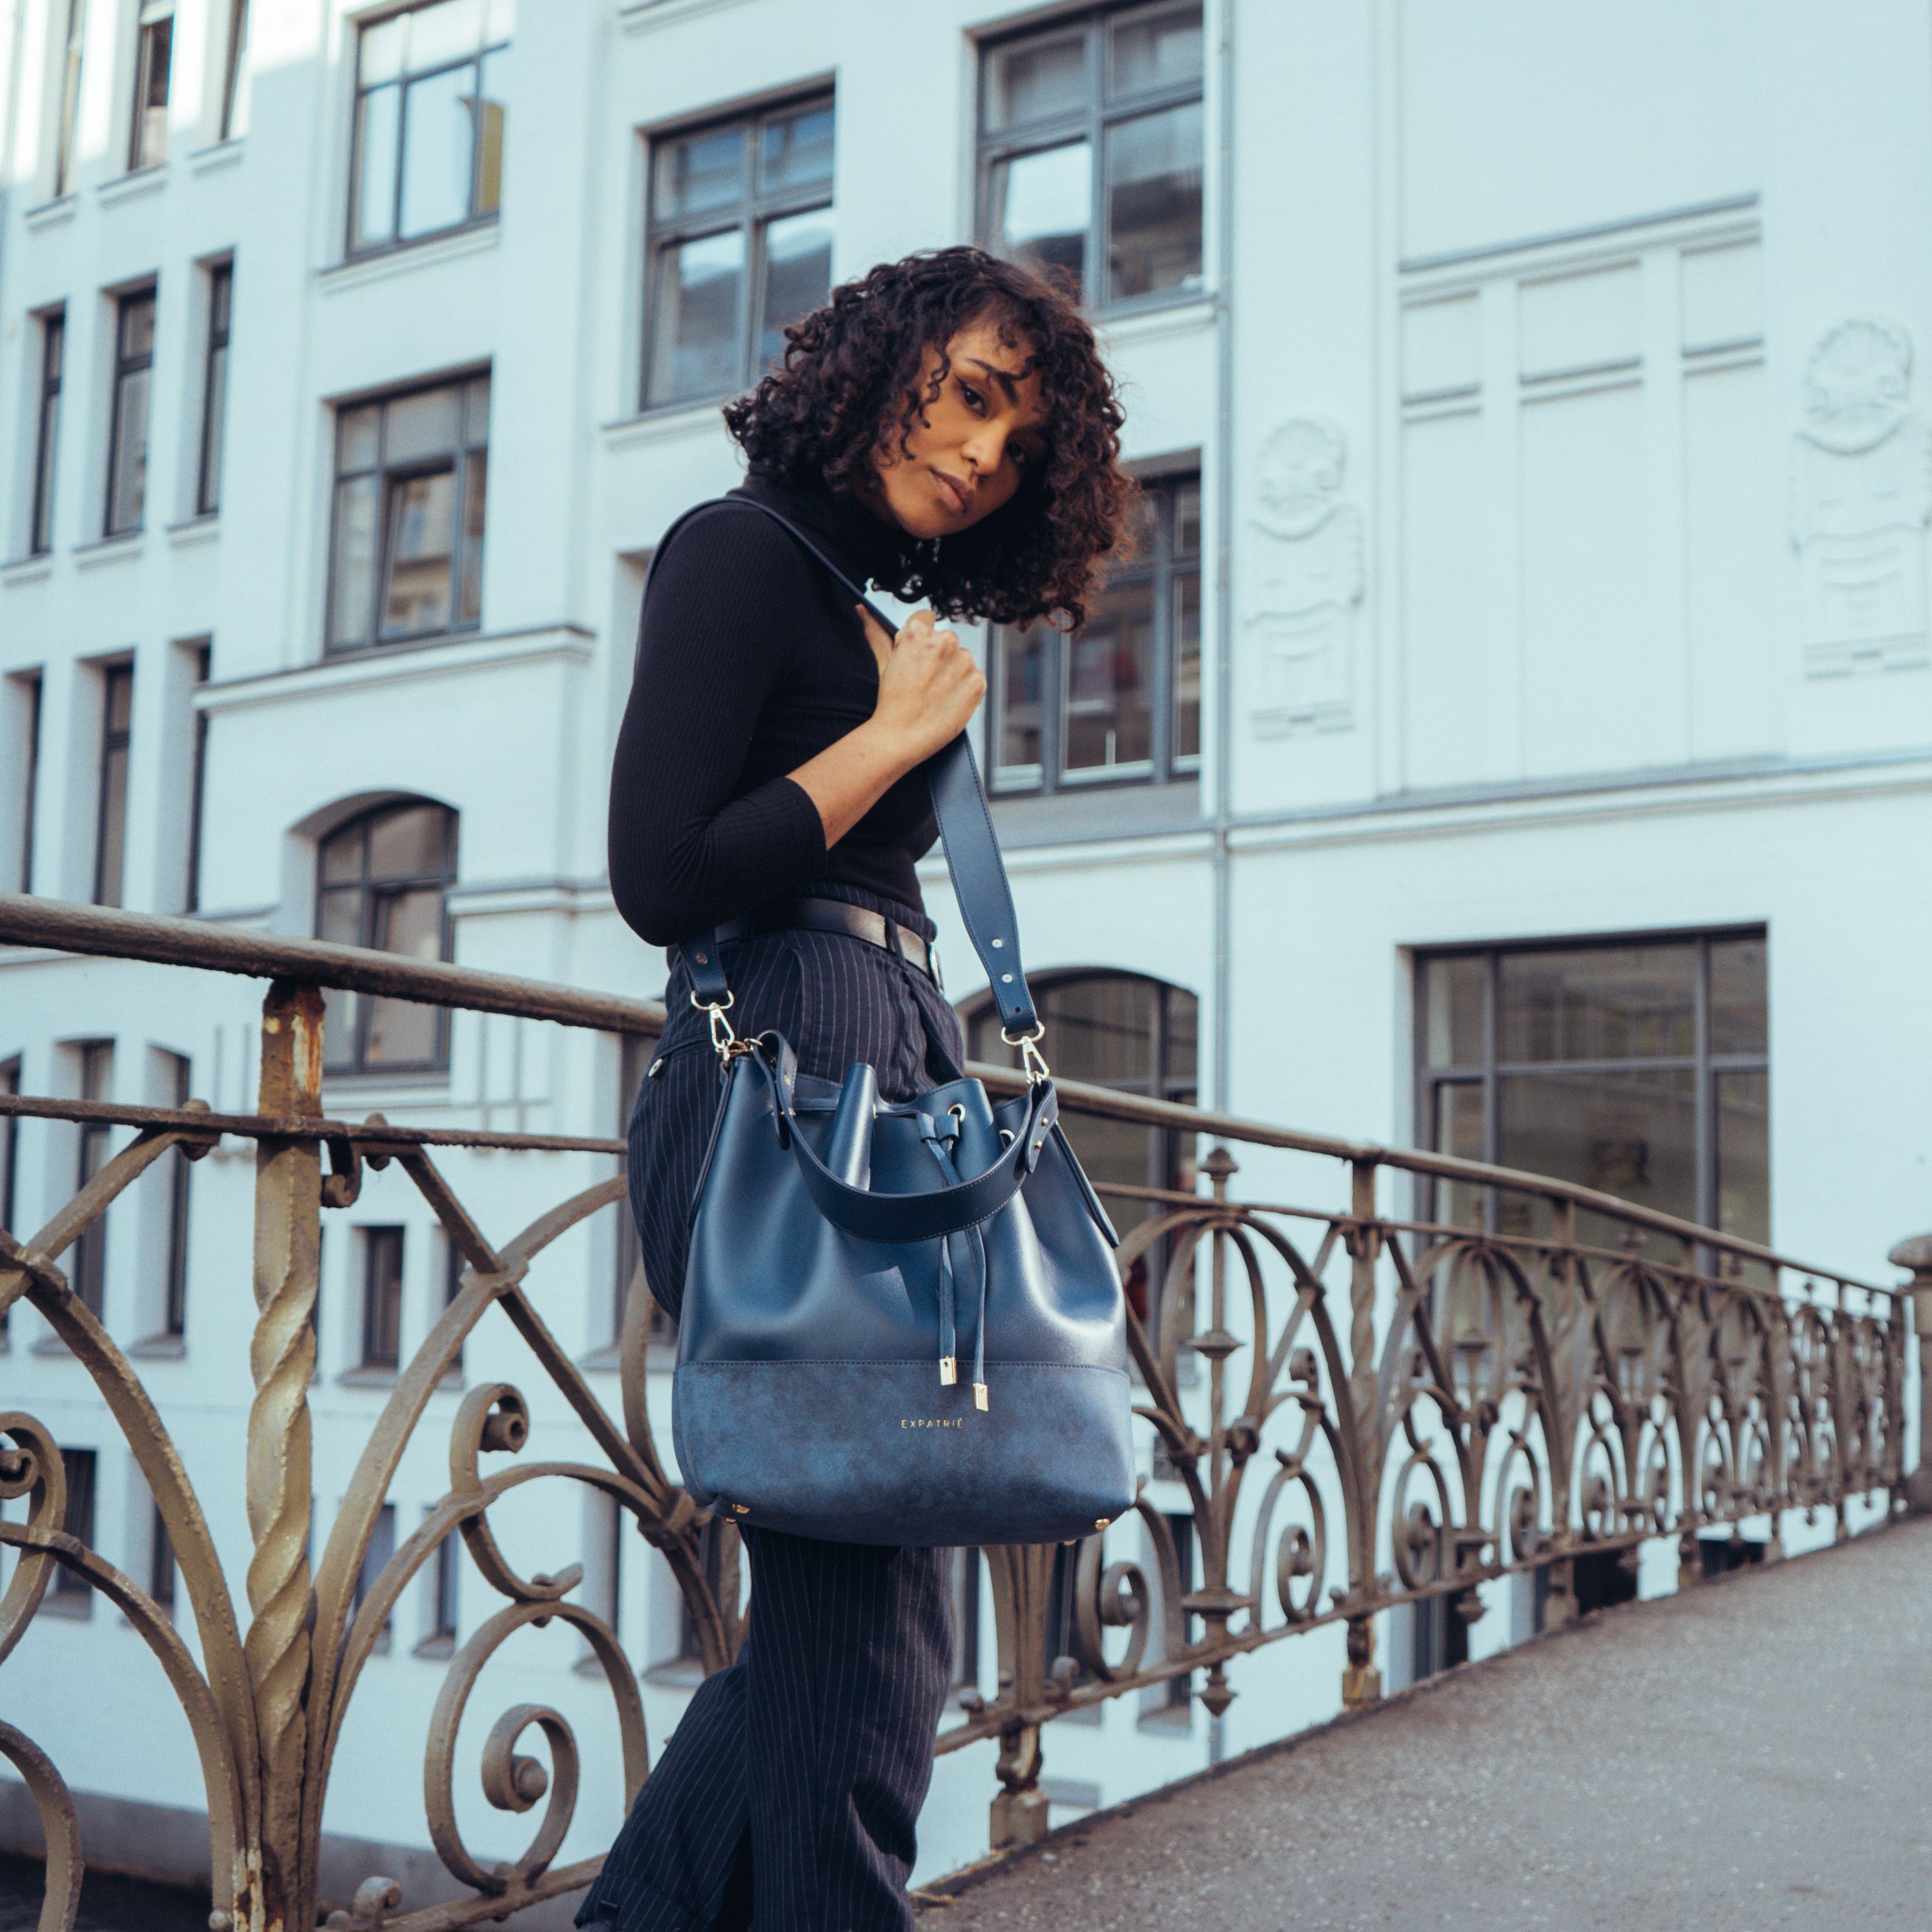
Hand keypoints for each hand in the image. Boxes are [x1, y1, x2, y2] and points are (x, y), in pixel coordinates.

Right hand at [857, 606, 985, 766]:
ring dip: (952, 671)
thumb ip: (876, 633)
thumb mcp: (883, 663)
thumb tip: (863, 610)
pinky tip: (948, 700)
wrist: (902, 737)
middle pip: (945, 640)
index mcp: (919, 633)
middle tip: (923, 680)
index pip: (926, 618)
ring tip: (935, 693)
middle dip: (937, 656)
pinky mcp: (977, 682)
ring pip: (961, 658)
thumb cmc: (890, 702)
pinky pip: (973, 677)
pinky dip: (964, 688)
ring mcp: (964, 662)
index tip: (916, 657)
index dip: (920, 638)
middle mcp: (945, 642)